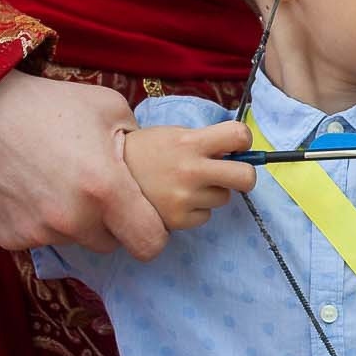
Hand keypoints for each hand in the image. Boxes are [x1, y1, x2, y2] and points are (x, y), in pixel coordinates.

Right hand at [0, 71, 163, 256]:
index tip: (143, 217)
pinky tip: (30, 189)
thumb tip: (153, 165)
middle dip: (109, 223)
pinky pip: (40, 239)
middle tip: (93, 189)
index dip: (152, 231)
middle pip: (110, 244)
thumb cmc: (48, 104)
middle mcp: (72, 219)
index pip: (150, 245)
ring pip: (74, 241)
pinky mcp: (9, 237)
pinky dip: (40, 222)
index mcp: (105, 189)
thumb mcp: (108, 107)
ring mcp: (37, 232)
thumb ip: (137, 143)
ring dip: (74, 222)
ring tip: (58, 182)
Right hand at [120, 121, 256, 246]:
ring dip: (213, 192)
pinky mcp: (177, 220)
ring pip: (223, 198)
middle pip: (246, 177)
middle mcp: (190, 170)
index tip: (237, 145)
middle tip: (233, 175)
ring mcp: (184, 198)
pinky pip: (206, 216)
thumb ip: (203, 141)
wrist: (109, 176)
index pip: (238, 135)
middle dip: (245, 176)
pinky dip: (196, 210)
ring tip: (186, 185)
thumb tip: (236, 153)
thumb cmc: (145, 151)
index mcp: (190, 142)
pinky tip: (176, 200)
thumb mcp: (172, 135)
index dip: (243, 140)